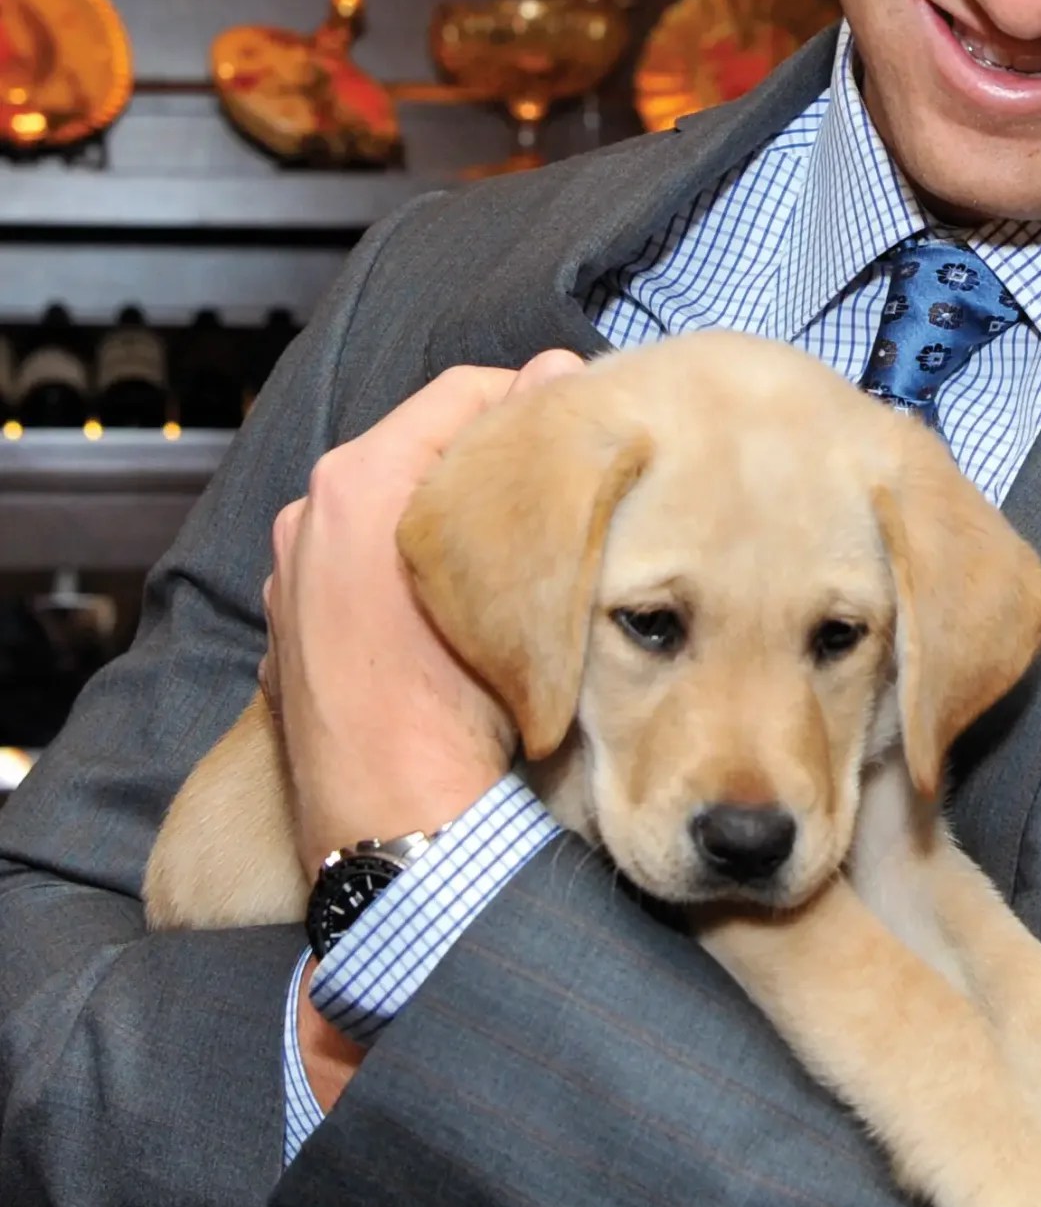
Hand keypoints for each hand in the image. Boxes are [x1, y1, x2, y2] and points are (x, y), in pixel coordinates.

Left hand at [261, 350, 584, 884]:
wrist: (406, 836)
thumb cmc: (470, 710)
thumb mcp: (520, 571)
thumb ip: (530, 455)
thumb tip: (560, 370)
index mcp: (356, 484)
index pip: (463, 393)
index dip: (533, 403)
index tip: (584, 431)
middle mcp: (307, 519)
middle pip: (422, 449)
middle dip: (490, 461)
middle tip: (563, 486)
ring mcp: (290, 578)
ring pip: (390, 507)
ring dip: (449, 512)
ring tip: (519, 547)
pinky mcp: (289, 631)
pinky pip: (357, 565)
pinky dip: (406, 564)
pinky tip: (460, 605)